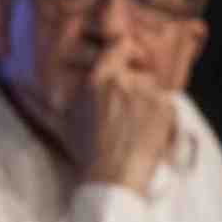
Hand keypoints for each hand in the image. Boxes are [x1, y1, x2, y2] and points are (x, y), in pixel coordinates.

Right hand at [65, 40, 175, 193]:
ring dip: (150, 99)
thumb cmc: (88, 152)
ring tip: (137, 125)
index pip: (121, 44)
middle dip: (140, 80)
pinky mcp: (165, 107)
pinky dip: (161, 115)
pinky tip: (148, 132)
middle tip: (134, 103)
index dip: (128, 49)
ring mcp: (147, 93)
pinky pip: (167, 102)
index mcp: (98, 80)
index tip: (130, 57)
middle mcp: (123, 81)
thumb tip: (54, 85)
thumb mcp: (68, 119)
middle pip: (142, 66)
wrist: (113, 177)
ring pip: (155, 86)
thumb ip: (69, 95)